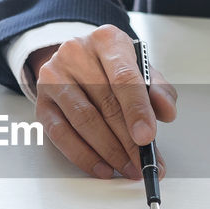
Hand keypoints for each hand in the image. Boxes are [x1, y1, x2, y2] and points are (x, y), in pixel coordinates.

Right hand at [30, 25, 177, 178]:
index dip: (137, 110)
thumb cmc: (111, 67)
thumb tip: (166, 112)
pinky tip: (102, 167)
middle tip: (143, 163)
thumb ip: (158, 90)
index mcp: (106, 40)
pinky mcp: (42, 102)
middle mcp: (76, 54)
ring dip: (109, 151)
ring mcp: (54, 77)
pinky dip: (83, 155)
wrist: (75, 61)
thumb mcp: (140, 69)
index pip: (124, 77)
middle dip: (128, 141)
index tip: (147, 137)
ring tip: (128, 167)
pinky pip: (61, 134)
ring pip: (83, 120)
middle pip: (105, 103)